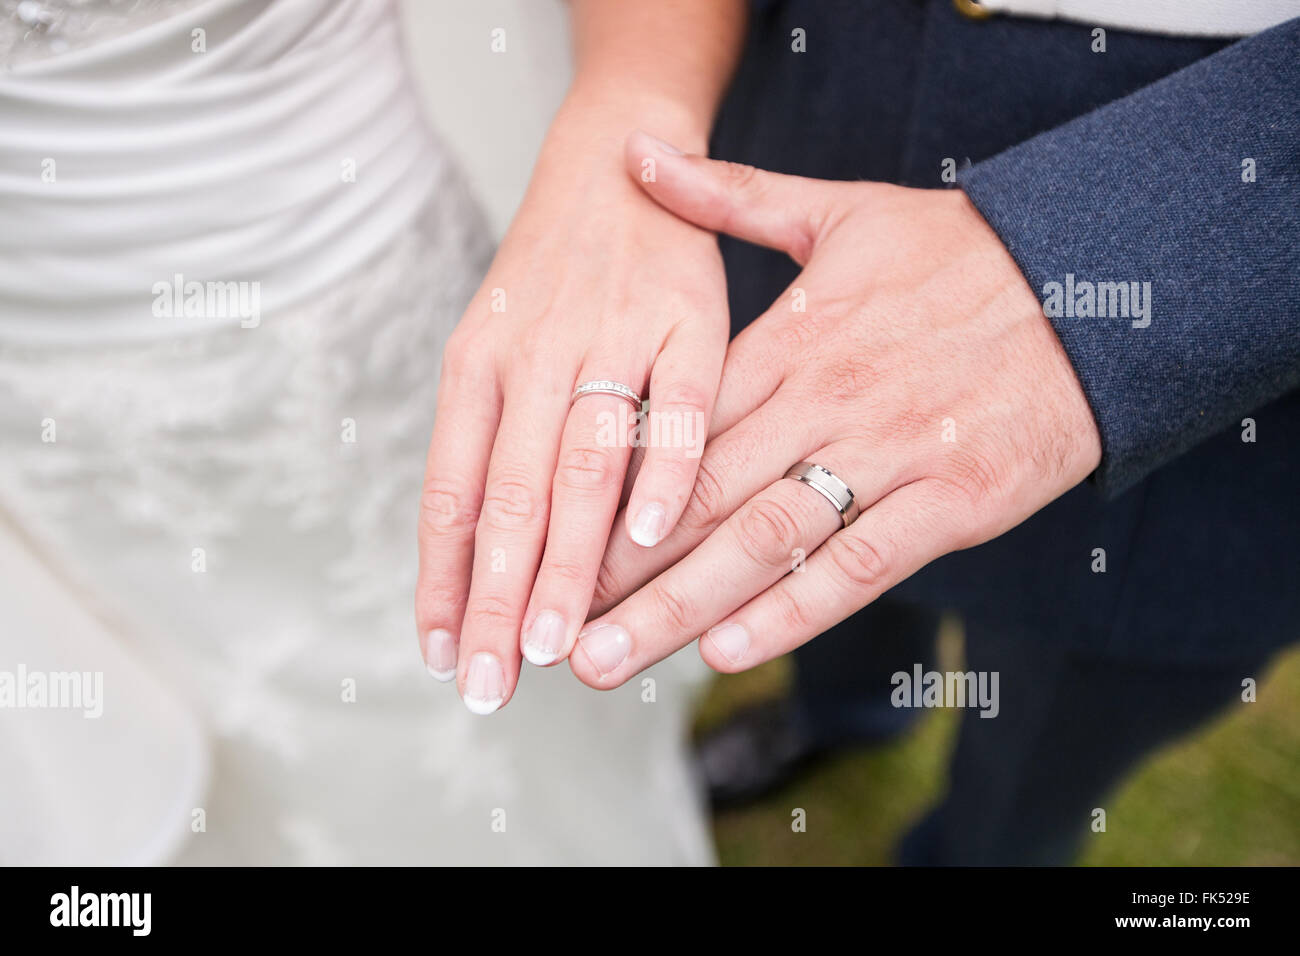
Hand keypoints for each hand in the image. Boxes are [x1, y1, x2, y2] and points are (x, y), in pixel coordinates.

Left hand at [414, 105, 728, 712]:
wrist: (615, 160)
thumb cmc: (551, 277)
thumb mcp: (493, 343)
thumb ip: (484, 444)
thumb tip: (462, 561)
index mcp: (477, 364)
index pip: (451, 491)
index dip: (444, 578)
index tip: (442, 655)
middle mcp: (532, 354)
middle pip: (508, 495)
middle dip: (496, 599)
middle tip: (490, 683)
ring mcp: (611, 336)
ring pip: (582, 463)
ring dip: (567, 560)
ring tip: (554, 642)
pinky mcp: (690, 320)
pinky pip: (678, 405)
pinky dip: (665, 470)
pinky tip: (653, 537)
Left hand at [568, 131, 1101, 685]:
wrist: (1092, 280)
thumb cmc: (957, 253)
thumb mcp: (837, 210)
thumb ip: (730, 196)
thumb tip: (638, 156)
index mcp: (787, 342)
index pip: (673, 428)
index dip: (603, 490)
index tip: (545, 537)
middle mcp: (824, 402)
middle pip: (699, 497)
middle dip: (618, 570)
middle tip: (547, 628)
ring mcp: (888, 454)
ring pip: (765, 539)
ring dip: (680, 605)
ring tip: (608, 656)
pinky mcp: (953, 499)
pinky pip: (861, 562)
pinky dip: (795, 608)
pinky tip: (728, 648)